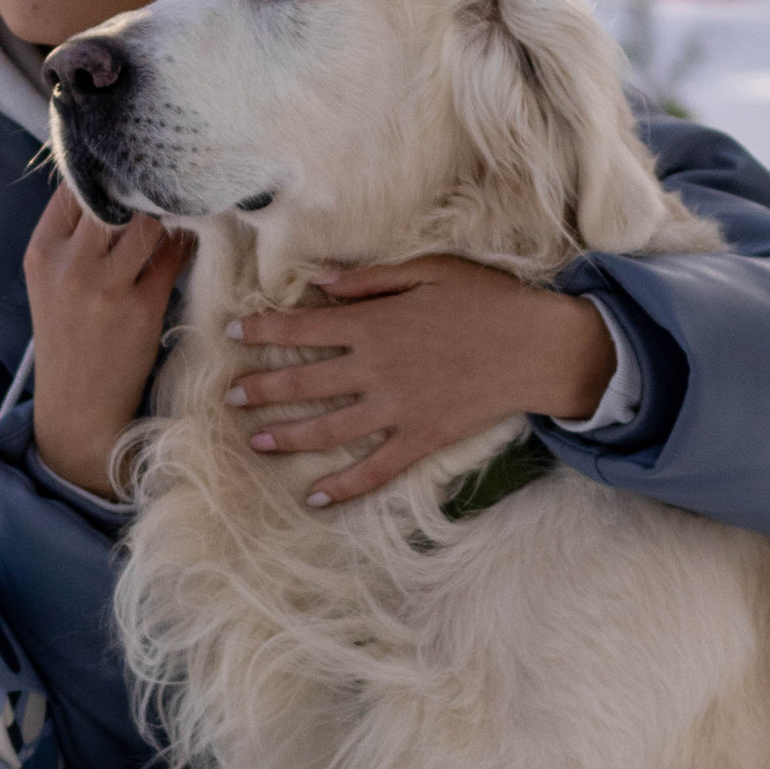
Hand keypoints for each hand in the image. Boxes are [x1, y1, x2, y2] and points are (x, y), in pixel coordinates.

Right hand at [27, 182, 192, 497]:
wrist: (78, 405)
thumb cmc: (70, 334)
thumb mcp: (51, 281)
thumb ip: (72, 234)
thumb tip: (116, 180)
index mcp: (41, 253)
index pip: (72, 187)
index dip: (104, 174)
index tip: (128, 171)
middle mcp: (69, 266)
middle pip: (112, 199)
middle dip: (139, 190)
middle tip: (162, 185)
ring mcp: (105, 288)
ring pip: (148, 223)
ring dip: (167, 215)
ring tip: (179, 212)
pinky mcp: (141, 309)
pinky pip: (174, 256)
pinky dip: (185, 243)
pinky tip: (190, 240)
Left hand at [224, 256, 610, 507]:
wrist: (538, 347)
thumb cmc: (488, 301)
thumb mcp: (430, 270)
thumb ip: (372, 279)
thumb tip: (322, 284)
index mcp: (375, 323)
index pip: (302, 327)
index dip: (262, 330)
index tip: (231, 330)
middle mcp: (377, 368)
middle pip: (305, 380)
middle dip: (262, 387)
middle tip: (230, 395)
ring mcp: (398, 407)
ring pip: (329, 428)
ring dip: (287, 435)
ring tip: (256, 440)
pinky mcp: (421, 438)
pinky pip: (375, 469)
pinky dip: (344, 488)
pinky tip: (315, 499)